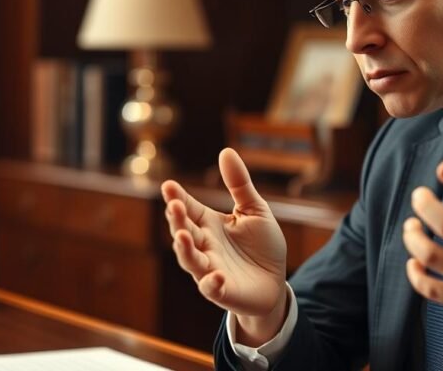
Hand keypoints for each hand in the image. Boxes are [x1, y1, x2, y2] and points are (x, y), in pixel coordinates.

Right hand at [162, 148, 287, 345]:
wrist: (274, 283)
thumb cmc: (261, 246)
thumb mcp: (254, 210)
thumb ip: (239, 184)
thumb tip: (225, 150)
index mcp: (209, 224)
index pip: (189, 208)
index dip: (177, 197)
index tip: (168, 185)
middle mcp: (204, 246)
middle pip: (184, 231)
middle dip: (177, 219)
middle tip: (174, 206)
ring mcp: (210, 269)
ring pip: (190, 260)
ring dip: (184, 249)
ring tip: (182, 235)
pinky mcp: (222, 291)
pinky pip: (211, 288)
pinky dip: (211, 283)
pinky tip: (216, 275)